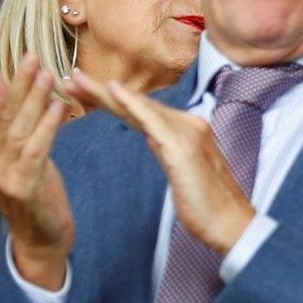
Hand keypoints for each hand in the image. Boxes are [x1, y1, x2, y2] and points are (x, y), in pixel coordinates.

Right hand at [0, 56, 73, 287]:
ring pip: (18, 130)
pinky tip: (59, 108)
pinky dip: (48, 128)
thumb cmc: (34, 188)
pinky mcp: (24, 187)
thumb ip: (8, 120)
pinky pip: (37, 151)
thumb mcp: (19, 151)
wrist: (42, 236)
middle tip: (31, 58)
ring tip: (48, 75)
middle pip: (0, 117)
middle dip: (16, 86)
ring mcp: (3, 175)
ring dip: (34, 100)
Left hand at [66, 70, 255, 254]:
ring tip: (78, 81)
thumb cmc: (208, 206)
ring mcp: (187, 133)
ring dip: (107, 92)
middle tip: (71, 78)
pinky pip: (152, 120)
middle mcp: (188, 124)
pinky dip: (131, 103)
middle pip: (138, 104)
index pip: (142, 111)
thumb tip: (152, 137)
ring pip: (140, 107)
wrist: (231, 224)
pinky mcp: (183, 147)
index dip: (113, 100)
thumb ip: (167, 149)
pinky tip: (112, 90)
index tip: (85, 92)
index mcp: (187, 130)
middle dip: (102, 91)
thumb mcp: (181, 171)